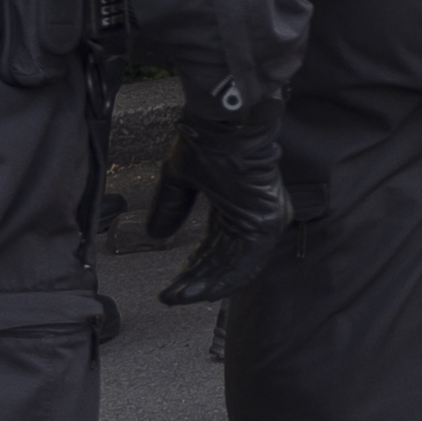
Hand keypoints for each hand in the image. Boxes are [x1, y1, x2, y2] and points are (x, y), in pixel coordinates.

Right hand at [152, 114, 292, 307]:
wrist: (224, 121)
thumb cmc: (207, 138)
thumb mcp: (180, 176)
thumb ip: (171, 206)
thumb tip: (155, 234)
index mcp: (233, 203)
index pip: (214, 245)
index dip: (193, 267)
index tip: (171, 285)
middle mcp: (251, 213)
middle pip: (224, 258)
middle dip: (197, 281)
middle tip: (173, 298)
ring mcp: (262, 216)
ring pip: (236, 263)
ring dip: (208, 284)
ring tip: (181, 298)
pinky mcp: (266, 219)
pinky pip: (248, 259)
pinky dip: (225, 278)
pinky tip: (201, 291)